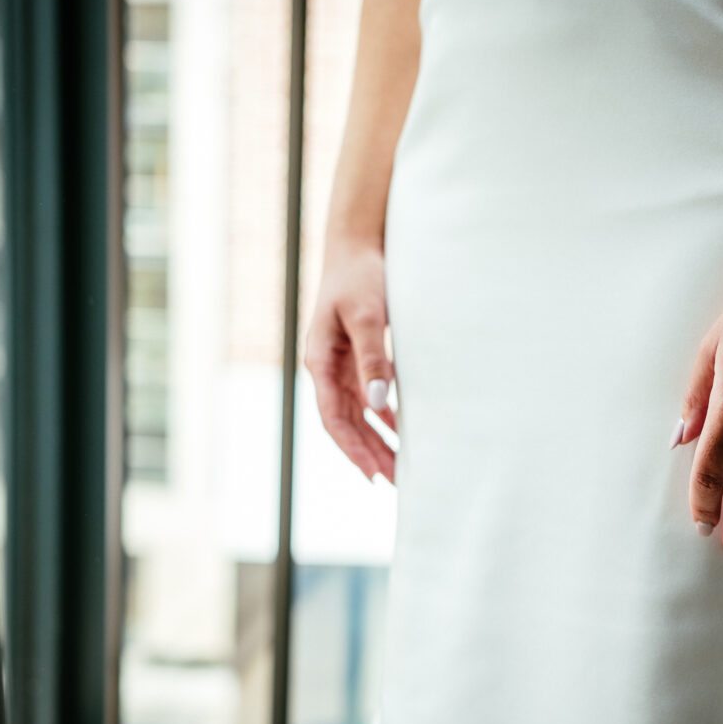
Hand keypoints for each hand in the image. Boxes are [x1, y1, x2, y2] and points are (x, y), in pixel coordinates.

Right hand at [303, 238, 398, 483]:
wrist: (358, 242)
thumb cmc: (360, 275)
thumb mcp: (369, 316)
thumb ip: (374, 359)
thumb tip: (379, 405)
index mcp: (321, 361)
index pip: (334, 418)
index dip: (352, 448)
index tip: (373, 473)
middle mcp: (328, 367)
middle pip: (347, 422)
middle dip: (370, 452)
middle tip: (396, 481)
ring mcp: (342, 361)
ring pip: (358, 412)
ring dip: (377, 438)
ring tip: (401, 465)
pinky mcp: (359, 353)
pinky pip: (368, 393)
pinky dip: (384, 414)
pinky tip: (401, 428)